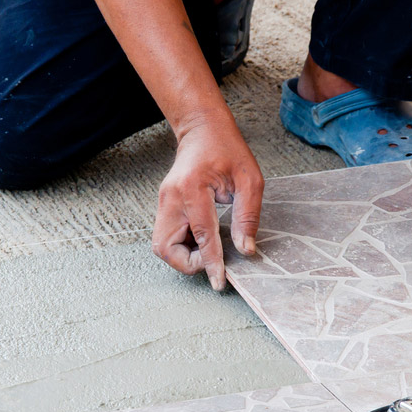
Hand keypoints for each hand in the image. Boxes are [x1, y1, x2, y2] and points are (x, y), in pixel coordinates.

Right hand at [152, 115, 263, 289]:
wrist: (203, 130)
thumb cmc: (227, 150)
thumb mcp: (249, 181)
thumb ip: (247, 217)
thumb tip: (245, 249)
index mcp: (192, 189)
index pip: (201, 236)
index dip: (211, 262)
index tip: (219, 281)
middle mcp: (171, 198)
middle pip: (167, 248)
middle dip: (189, 262)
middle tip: (213, 257)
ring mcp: (163, 203)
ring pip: (162, 246)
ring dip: (183, 255)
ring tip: (207, 247)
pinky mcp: (163, 206)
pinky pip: (166, 237)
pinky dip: (182, 245)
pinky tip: (200, 237)